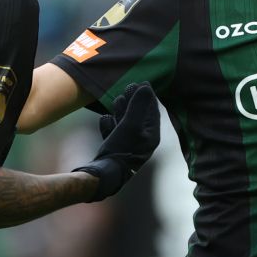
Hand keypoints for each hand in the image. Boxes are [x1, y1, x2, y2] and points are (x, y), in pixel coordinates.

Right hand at [73, 82, 160, 200]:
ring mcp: (128, 146)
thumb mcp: (131, 124)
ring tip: (117, 101)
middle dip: (133, 101)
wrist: (104, 174)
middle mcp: (142, 141)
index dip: (148, 96)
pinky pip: (114, 132)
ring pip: (125, 123)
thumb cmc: (121, 149)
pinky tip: (105, 119)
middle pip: (139, 116)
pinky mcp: (114, 149)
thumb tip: (145, 86)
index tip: (142, 82)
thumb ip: (138, 105)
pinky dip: (110, 125)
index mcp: (151, 136)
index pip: (153, 111)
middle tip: (128, 87)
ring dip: (120, 111)